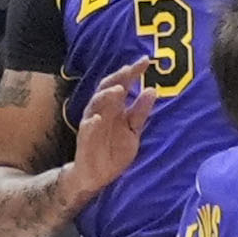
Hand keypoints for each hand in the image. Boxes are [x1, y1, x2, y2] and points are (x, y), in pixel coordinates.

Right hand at [69, 58, 155, 198]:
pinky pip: (87, 131)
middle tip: (130, 69)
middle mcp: (101, 112)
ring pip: (95, 106)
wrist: (98, 175)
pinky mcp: (85, 141)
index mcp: (114, 108)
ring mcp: (92, 125)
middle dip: (118, 79)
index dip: (132, 73)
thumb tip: (152, 90)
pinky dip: (91, 124)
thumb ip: (141, 111)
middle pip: (107, 90)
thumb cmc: (115, 149)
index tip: (145, 61)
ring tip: (118, 90)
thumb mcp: (133, 130)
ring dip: (106, 97)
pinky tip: (97, 119)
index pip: (122, 84)